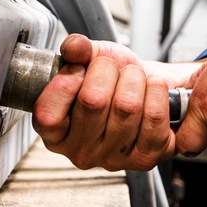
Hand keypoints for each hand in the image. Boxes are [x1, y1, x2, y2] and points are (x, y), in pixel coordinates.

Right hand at [33, 33, 197, 171]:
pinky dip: (157, 90)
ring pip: (127, 106)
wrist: (146, 87)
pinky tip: (152, 90)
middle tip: (111, 69)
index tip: (78, 69)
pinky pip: (154, 115)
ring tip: (133, 79)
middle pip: (93, 102)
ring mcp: (113, 159)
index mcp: (57, 133)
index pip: (48, 116)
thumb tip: (74, 47)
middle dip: (107, 71)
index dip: (65, 84)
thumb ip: (77, 49)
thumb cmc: (113, 79)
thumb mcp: (90, 58)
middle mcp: (81, 152)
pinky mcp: (146, 158)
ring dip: (135, 78)